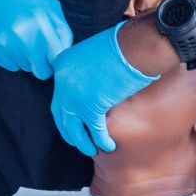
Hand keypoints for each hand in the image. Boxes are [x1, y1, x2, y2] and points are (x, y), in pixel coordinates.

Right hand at [0, 0, 73, 79]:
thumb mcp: (51, 6)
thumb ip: (62, 31)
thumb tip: (65, 55)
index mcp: (42, 25)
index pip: (56, 61)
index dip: (56, 60)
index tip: (52, 55)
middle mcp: (24, 37)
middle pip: (41, 72)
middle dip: (42, 63)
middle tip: (36, 48)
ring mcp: (7, 45)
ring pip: (25, 68)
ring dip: (25, 57)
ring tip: (19, 36)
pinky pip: (11, 65)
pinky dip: (12, 56)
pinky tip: (8, 39)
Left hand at [51, 21, 158, 155]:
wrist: (135, 46)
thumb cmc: (123, 45)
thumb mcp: (95, 55)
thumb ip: (88, 71)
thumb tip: (93, 89)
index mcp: (62, 64)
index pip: (60, 92)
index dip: (68, 108)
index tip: (75, 118)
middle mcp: (62, 80)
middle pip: (61, 112)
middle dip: (69, 129)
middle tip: (77, 140)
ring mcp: (73, 94)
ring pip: (73, 126)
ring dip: (82, 141)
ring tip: (91, 150)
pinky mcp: (90, 106)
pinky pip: (94, 129)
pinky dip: (101, 139)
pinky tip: (108, 145)